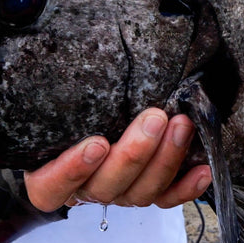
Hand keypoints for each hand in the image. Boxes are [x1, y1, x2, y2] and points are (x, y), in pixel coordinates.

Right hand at [22, 108, 212, 212]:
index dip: (71, 171)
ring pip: (141, 192)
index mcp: (50, 175)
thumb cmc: (68, 109)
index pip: (50, 188)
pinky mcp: (147, 192)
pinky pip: (167, 198)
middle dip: (134, 154)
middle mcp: (85, 188)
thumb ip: (56, 90)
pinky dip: (186, 188)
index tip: (96, 143)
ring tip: (181, 126)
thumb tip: (41, 43)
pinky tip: (202, 169)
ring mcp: (119, 192)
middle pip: (105, 186)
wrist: (96, 117)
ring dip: (165, 160)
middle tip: (155, 119)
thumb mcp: (53, 101)